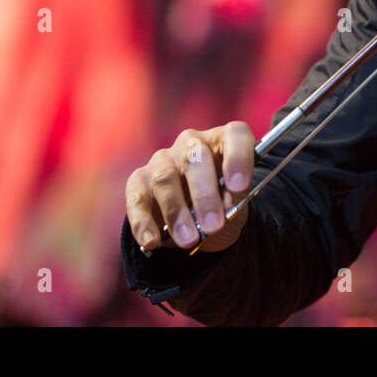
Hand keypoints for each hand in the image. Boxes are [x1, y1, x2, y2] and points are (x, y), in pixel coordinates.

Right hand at [125, 121, 254, 253]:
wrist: (197, 219)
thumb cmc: (223, 201)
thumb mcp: (236, 202)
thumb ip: (233, 199)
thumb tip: (223, 204)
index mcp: (223, 141)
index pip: (235, 135)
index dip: (238, 158)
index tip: (238, 186)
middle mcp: (191, 144)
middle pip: (195, 158)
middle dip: (205, 195)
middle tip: (214, 225)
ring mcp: (163, 159)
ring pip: (165, 179)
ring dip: (177, 213)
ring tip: (189, 240)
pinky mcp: (139, 180)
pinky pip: (137, 199)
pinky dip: (143, 222)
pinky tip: (152, 241)